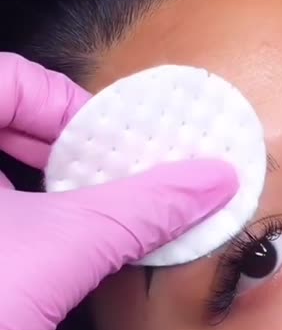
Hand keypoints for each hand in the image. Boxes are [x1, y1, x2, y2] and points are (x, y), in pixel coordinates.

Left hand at [0, 53, 237, 329]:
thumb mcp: (60, 252)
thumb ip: (141, 211)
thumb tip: (213, 181)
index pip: (9, 77)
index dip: (66, 102)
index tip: (105, 143)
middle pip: (4, 117)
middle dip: (61, 144)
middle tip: (102, 170)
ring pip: (0, 168)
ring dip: (48, 181)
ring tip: (88, 202)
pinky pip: (1, 208)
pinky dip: (31, 212)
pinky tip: (61, 239)